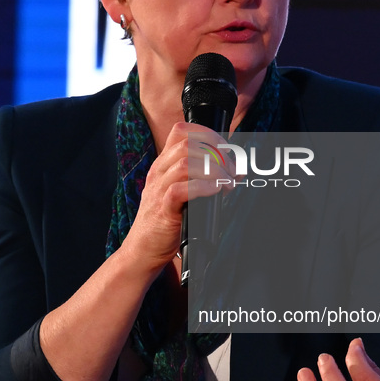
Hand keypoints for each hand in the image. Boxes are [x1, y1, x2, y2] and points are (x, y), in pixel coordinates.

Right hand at [126, 122, 233, 271]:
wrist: (143, 249)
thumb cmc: (166, 222)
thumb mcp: (183, 193)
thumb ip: (204, 179)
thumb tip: (236, 172)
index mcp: (163, 164)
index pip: (181, 131)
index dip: (207, 134)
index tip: (226, 148)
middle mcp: (159, 172)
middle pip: (187, 144)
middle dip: (216, 153)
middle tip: (231, 170)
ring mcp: (158, 189)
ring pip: (185, 163)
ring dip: (213, 171)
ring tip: (226, 183)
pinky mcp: (162, 208)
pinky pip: (181, 189)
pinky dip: (203, 187)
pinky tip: (215, 192)